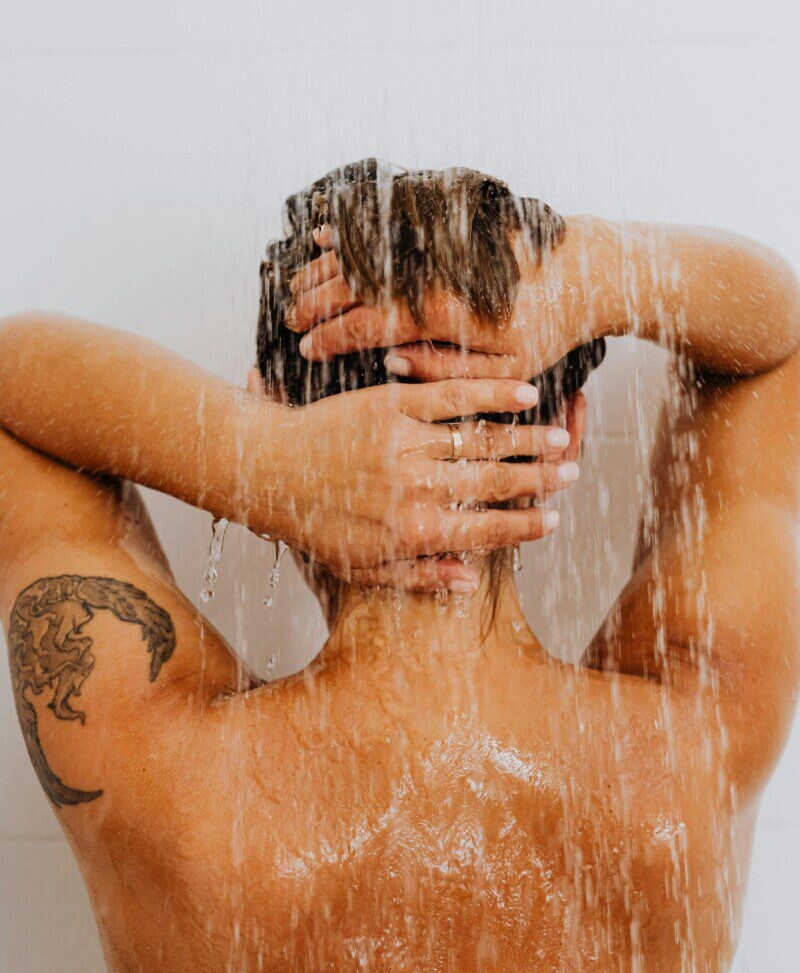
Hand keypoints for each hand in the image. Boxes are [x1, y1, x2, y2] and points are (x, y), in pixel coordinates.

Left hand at [252, 374, 581, 592]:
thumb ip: (420, 575)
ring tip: (560, 438)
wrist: (266, 471)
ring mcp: (406, 443)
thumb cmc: (312, 525)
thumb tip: (470, 580)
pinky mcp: (390, 404)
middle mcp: (417, 488)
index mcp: (414, 531)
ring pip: (483, 439)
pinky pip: (451, 395)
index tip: (553, 521)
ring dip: (527, 439)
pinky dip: (491, 392)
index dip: (525, 526)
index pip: (487, 529)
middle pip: (495, 482)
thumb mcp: (362, 567)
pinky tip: (523, 391)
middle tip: (572, 475)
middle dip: (540, 480)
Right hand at [286, 221, 602, 381]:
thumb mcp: (506, 370)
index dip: (330, 337)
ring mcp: (434, 244)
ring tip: (295, 285)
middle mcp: (430, 271)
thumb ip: (446, 372)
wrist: (590, 267)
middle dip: (314, 302)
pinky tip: (324, 234)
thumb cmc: (552, 325)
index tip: (305, 349)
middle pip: (352, 284)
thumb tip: (394, 362)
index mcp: (440, 311)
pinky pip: (382, 222)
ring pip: (361, 253)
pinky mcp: (442, 224)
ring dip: (322, 269)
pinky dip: (348, 229)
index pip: (366, 324)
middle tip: (289, 317)